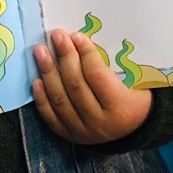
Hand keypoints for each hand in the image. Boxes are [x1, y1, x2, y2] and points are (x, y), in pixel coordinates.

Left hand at [32, 28, 152, 144]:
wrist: (134, 128)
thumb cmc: (135, 97)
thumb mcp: (135, 81)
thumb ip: (110, 64)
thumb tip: (79, 38)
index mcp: (121, 108)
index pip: (97, 76)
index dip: (85, 54)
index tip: (76, 36)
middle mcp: (100, 123)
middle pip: (76, 86)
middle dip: (64, 58)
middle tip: (56, 36)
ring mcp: (83, 133)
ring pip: (61, 100)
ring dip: (48, 73)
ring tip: (40, 51)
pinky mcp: (70, 136)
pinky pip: (51, 117)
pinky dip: (41, 98)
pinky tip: (36, 80)